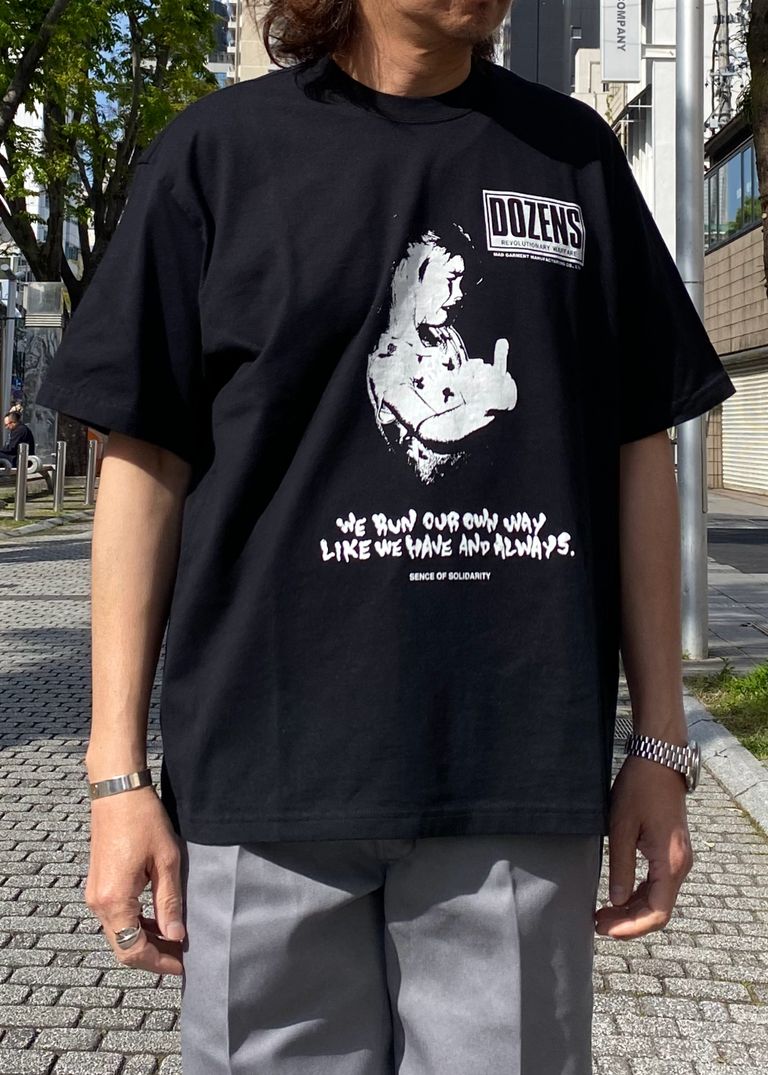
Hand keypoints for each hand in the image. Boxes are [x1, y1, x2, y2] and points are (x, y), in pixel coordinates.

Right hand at [85, 786, 185, 973]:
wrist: (117, 791)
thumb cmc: (143, 820)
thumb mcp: (166, 861)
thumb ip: (169, 902)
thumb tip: (176, 935)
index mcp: (115, 901)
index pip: (133, 951)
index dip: (158, 963)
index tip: (182, 965)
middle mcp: (98, 903)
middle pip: (123, 947)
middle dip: (152, 955)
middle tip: (180, 955)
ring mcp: (95, 894)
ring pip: (119, 933)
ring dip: (144, 940)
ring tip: (174, 937)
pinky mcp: (98, 884)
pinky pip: (115, 917)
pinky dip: (135, 924)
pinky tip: (157, 917)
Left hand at [594, 756, 692, 938]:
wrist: (659, 761)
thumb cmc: (639, 789)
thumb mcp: (621, 827)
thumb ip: (620, 865)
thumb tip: (615, 900)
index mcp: (671, 862)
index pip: (657, 912)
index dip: (631, 927)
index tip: (605, 929)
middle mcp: (680, 865)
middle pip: (658, 910)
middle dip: (628, 922)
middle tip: (596, 923)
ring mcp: (678, 860)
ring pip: (658, 899)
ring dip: (632, 910)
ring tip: (602, 914)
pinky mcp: (671, 852)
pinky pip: (658, 884)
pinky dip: (638, 895)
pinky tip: (617, 897)